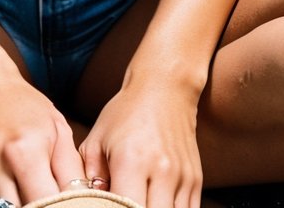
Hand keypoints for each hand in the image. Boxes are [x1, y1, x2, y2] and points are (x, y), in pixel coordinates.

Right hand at [0, 63, 85, 207]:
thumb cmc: (22, 104)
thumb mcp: (56, 127)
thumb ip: (70, 168)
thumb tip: (87, 198)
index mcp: (25, 151)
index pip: (50, 203)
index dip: (67, 207)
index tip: (74, 204)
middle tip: (53, 199)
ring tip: (34, 194)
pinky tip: (14, 197)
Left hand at [80, 82, 201, 207]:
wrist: (165, 87)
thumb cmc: (125, 113)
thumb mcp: (97, 139)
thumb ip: (89, 177)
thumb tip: (87, 203)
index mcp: (131, 161)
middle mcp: (161, 171)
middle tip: (124, 206)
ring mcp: (182, 177)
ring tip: (140, 202)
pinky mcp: (195, 180)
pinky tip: (156, 203)